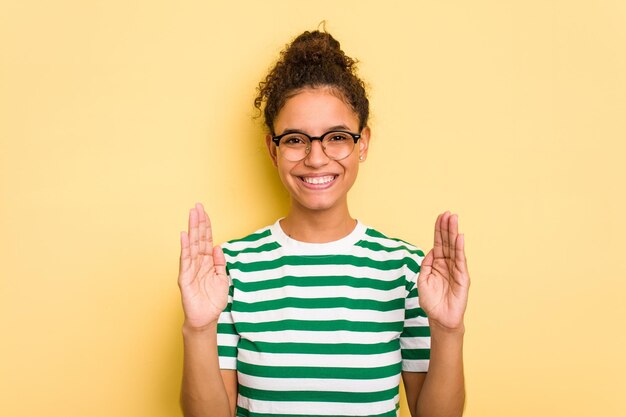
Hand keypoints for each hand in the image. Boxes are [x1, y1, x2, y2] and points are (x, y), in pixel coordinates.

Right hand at [178, 203, 229, 329]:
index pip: (206, 240)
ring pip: (192, 245)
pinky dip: (185, 247)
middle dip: (198, 222)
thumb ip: (219, 262)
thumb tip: (219, 246)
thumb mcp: (221, 278)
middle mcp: (197, 263)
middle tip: (197, 206)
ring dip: (192, 229)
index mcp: (206, 262)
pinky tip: (185, 235)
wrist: (205, 319)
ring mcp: (190, 269)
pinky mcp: (184, 278)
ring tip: (192, 214)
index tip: (205, 211)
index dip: (206, 226)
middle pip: (198, 238)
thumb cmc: (212, 300)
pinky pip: (185, 260)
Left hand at [417, 211, 469, 331]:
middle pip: (447, 242)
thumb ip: (426, 265)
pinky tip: (459, 237)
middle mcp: (447, 264)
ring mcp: (455, 269)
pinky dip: (460, 248)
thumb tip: (431, 251)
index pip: (439, 243)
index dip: (439, 230)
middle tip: (448, 213)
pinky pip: (460, 260)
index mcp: (437, 263)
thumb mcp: (422, 280)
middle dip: (447, 227)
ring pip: (454, 248)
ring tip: (454, 219)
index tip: (441, 216)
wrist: (440, 319)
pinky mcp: (462, 277)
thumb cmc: (431, 301)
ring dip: (454, 233)